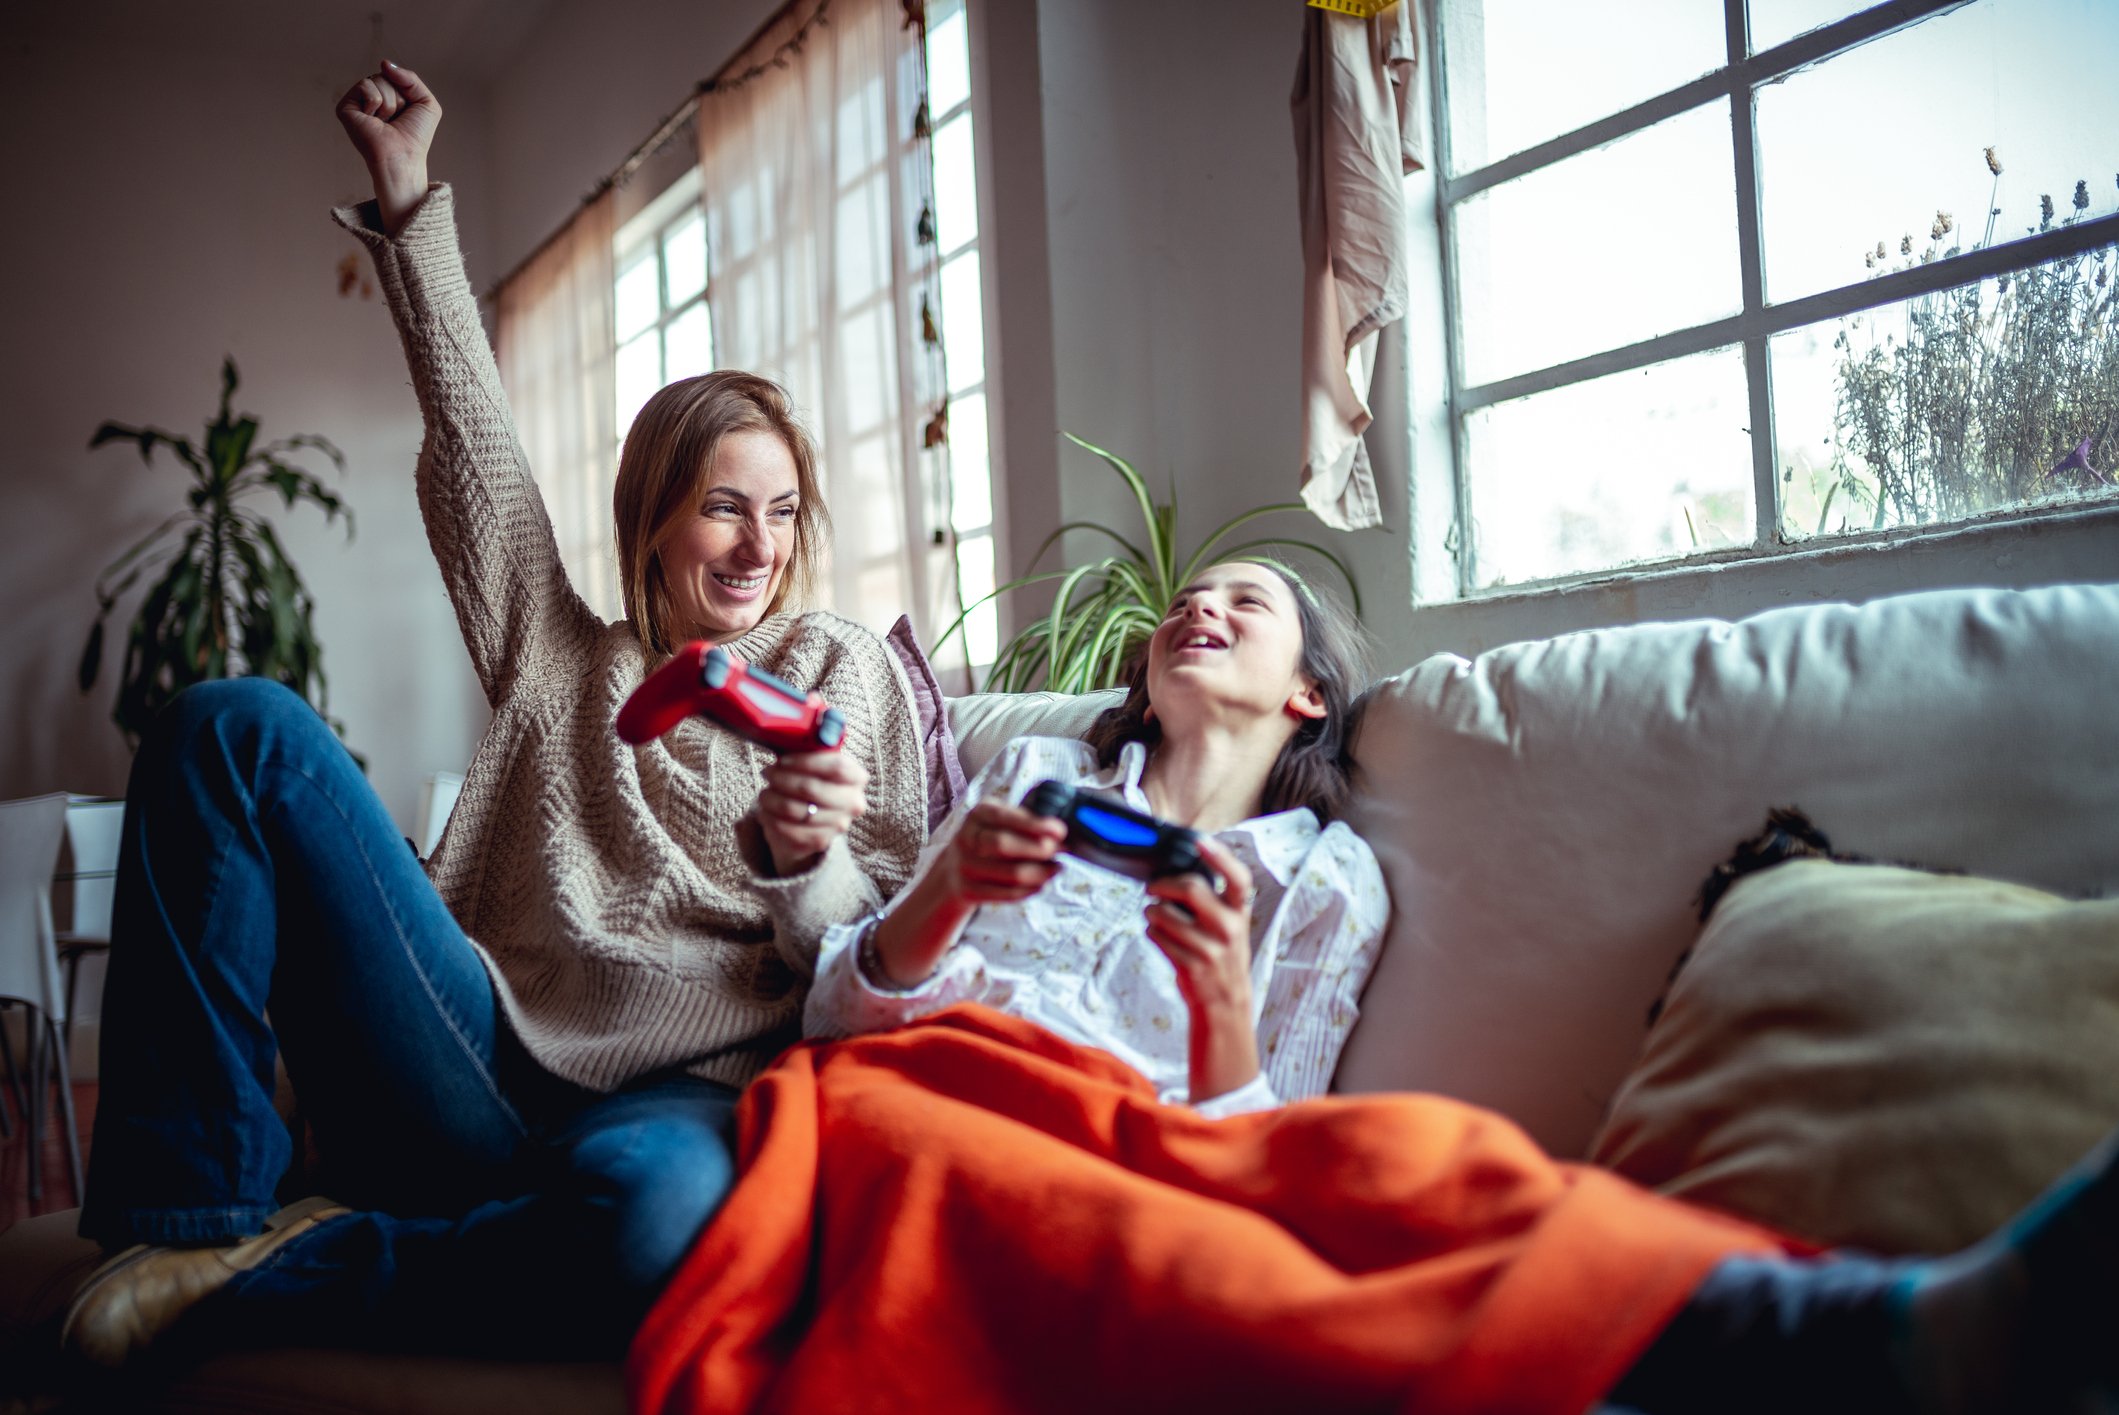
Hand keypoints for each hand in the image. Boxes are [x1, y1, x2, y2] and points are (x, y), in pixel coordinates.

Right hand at [335, 61, 441, 233]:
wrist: (403, 156)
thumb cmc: (415, 136)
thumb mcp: (426, 103)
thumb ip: (410, 78)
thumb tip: (384, 63)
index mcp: (386, 97)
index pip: (395, 75)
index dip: (407, 92)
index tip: (406, 114)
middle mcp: (369, 98)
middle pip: (386, 76)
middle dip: (398, 97)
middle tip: (394, 119)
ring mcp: (357, 102)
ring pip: (377, 80)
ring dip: (390, 102)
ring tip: (385, 122)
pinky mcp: (345, 107)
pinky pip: (365, 86)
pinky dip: (376, 102)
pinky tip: (374, 120)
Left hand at [755, 748, 868, 877]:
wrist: (814, 821)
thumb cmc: (811, 781)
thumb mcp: (815, 762)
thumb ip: (810, 745)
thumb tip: (793, 726)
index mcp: (857, 777)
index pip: (836, 767)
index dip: (805, 762)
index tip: (782, 760)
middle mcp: (853, 802)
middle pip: (811, 788)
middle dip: (782, 779)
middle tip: (767, 772)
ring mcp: (838, 824)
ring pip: (795, 810)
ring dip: (771, 799)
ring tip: (764, 793)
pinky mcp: (820, 841)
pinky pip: (787, 829)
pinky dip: (771, 818)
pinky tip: (765, 811)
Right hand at [933, 800, 1066, 908]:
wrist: (954, 868)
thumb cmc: (990, 838)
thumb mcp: (1000, 820)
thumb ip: (1026, 821)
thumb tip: (1060, 833)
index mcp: (977, 814)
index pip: (1006, 818)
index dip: (1035, 825)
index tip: (1060, 831)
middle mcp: (966, 838)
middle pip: (1003, 845)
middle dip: (1039, 849)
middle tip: (1062, 850)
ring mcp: (965, 867)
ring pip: (1011, 873)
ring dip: (1041, 873)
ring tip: (1057, 868)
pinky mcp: (969, 891)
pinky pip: (1006, 894)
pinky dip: (1029, 890)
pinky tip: (1042, 884)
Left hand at [1144, 836, 1261, 1102]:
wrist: (1225, 1004)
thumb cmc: (1221, 956)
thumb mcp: (1228, 925)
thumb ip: (1212, 900)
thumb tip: (1175, 870)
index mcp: (1240, 912)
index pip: (1237, 877)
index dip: (1219, 856)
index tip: (1201, 841)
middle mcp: (1229, 927)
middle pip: (1191, 888)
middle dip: (1163, 884)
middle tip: (1152, 888)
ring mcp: (1211, 948)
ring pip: (1165, 913)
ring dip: (1152, 912)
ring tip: (1155, 917)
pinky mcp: (1190, 965)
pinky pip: (1157, 937)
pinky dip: (1152, 933)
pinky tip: (1158, 936)